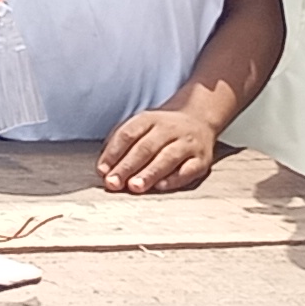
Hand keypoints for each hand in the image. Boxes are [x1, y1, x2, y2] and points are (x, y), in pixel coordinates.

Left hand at [97, 107, 220, 195]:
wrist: (199, 119)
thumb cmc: (162, 130)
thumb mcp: (141, 126)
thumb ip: (121, 144)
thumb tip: (104, 169)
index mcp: (149, 119)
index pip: (128, 134)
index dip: (113, 153)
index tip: (103, 170)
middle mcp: (169, 129)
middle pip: (146, 147)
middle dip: (128, 166)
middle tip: (114, 182)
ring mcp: (187, 143)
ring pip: (167, 158)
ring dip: (149, 173)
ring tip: (134, 186)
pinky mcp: (201, 159)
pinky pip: (188, 169)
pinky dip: (174, 178)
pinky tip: (161, 186)